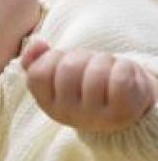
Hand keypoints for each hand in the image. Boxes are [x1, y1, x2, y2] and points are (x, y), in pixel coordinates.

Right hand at [22, 41, 157, 131]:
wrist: (125, 105)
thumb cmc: (85, 84)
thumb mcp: (56, 73)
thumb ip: (35, 59)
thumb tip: (38, 43)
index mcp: (48, 104)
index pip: (38, 74)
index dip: (52, 58)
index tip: (64, 60)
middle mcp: (68, 114)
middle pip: (68, 67)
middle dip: (82, 55)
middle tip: (90, 63)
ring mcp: (95, 117)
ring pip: (97, 71)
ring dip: (105, 59)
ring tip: (108, 68)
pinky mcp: (121, 112)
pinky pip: (120, 79)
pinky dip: (123, 67)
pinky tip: (123, 73)